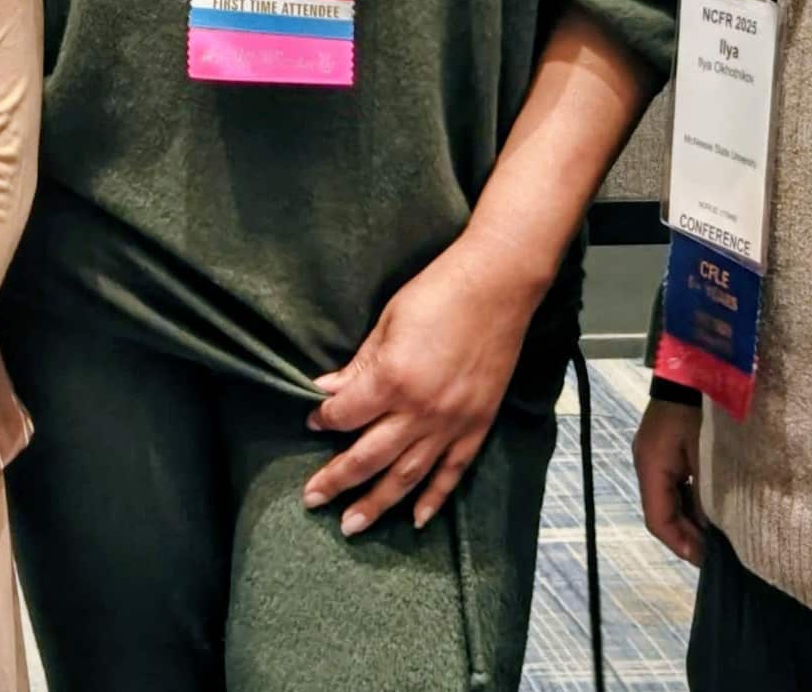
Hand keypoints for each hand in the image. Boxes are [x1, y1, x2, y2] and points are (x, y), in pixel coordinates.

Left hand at [304, 240, 542, 534]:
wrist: (498, 286)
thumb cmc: (438, 294)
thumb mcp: (387, 323)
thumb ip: (358, 366)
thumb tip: (325, 392)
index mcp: (392, 380)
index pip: (345, 416)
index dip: (324, 421)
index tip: (313, 423)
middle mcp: (420, 411)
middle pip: (368, 457)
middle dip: (337, 481)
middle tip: (313, 501)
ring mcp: (451, 423)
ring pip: (407, 476)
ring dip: (377, 503)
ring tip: (353, 526)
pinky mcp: (477, 426)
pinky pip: (452, 473)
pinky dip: (434, 499)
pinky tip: (415, 519)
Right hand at [632, 392, 705, 564]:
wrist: (695, 369)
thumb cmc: (702, 412)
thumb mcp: (708, 455)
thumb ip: (708, 493)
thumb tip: (715, 531)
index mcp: (651, 467)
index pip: (657, 519)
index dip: (680, 544)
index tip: (705, 561)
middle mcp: (647, 466)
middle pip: (662, 513)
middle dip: (688, 535)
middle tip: (718, 553)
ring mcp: (656, 458)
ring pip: (670, 501)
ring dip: (692, 520)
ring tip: (719, 536)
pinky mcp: (668, 452)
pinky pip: (677, 486)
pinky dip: (694, 502)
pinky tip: (715, 510)